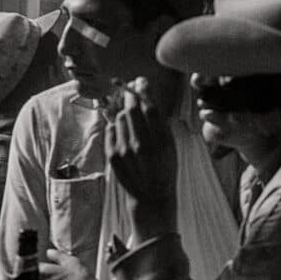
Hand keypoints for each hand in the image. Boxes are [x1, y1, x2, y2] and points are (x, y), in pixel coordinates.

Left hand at [104, 78, 177, 240]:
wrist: (150, 197)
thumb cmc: (164, 170)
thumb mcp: (170, 146)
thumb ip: (159, 123)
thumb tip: (146, 97)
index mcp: (160, 141)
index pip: (149, 107)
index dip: (143, 90)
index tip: (141, 81)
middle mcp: (141, 145)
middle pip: (130, 109)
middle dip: (129, 95)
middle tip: (130, 88)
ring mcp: (124, 151)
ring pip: (119, 118)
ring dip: (122, 109)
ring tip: (128, 110)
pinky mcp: (112, 156)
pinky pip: (111, 130)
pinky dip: (115, 124)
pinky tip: (123, 128)